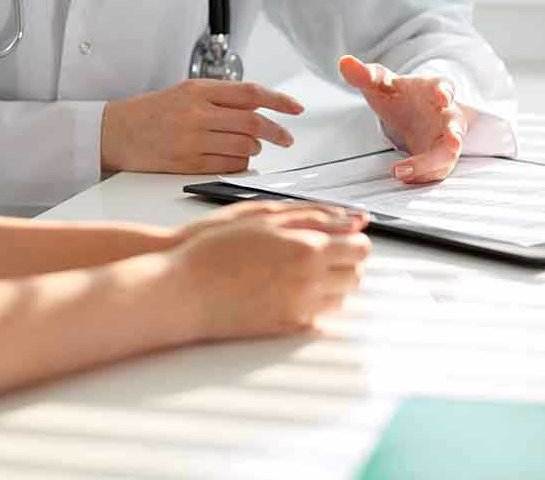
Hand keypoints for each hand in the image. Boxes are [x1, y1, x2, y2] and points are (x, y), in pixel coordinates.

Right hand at [102, 80, 303, 173]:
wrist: (114, 132)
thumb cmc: (152, 113)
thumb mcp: (186, 93)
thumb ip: (221, 98)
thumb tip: (260, 105)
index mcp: (198, 90)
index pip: (250, 93)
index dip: (279, 100)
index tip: (296, 108)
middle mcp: (197, 113)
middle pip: (252, 122)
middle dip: (276, 132)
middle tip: (286, 139)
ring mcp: (192, 139)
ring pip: (243, 146)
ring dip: (254, 149)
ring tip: (250, 147)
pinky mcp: (186, 162)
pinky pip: (227, 164)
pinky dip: (239, 163)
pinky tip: (236, 159)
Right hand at [171, 208, 371, 339]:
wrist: (185, 291)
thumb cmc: (216, 249)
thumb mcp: (265, 218)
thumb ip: (315, 217)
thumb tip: (354, 220)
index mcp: (307, 248)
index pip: (359, 248)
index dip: (354, 241)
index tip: (343, 238)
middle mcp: (310, 280)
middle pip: (356, 275)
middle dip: (348, 263)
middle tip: (326, 254)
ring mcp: (300, 307)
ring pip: (341, 298)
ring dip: (334, 284)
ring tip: (305, 271)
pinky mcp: (288, 327)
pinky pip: (320, 317)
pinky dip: (316, 303)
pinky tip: (292, 291)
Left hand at [339, 55, 477, 183]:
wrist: (409, 110)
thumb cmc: (399, 94)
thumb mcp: (380, 83)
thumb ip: (365, 75)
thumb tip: (344, 62)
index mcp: (434, 89)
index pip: (445, 87)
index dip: (445, 92)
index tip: (443, 97)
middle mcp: (447, 114)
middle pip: (455, 126)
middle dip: (454, 135)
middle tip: (453, 141)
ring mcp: (446, 137)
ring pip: (448, 154)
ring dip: (429, 165)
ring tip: (403, 171)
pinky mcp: (439, 157)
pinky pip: (436, 170)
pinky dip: (421, 175)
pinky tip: (402, 177)